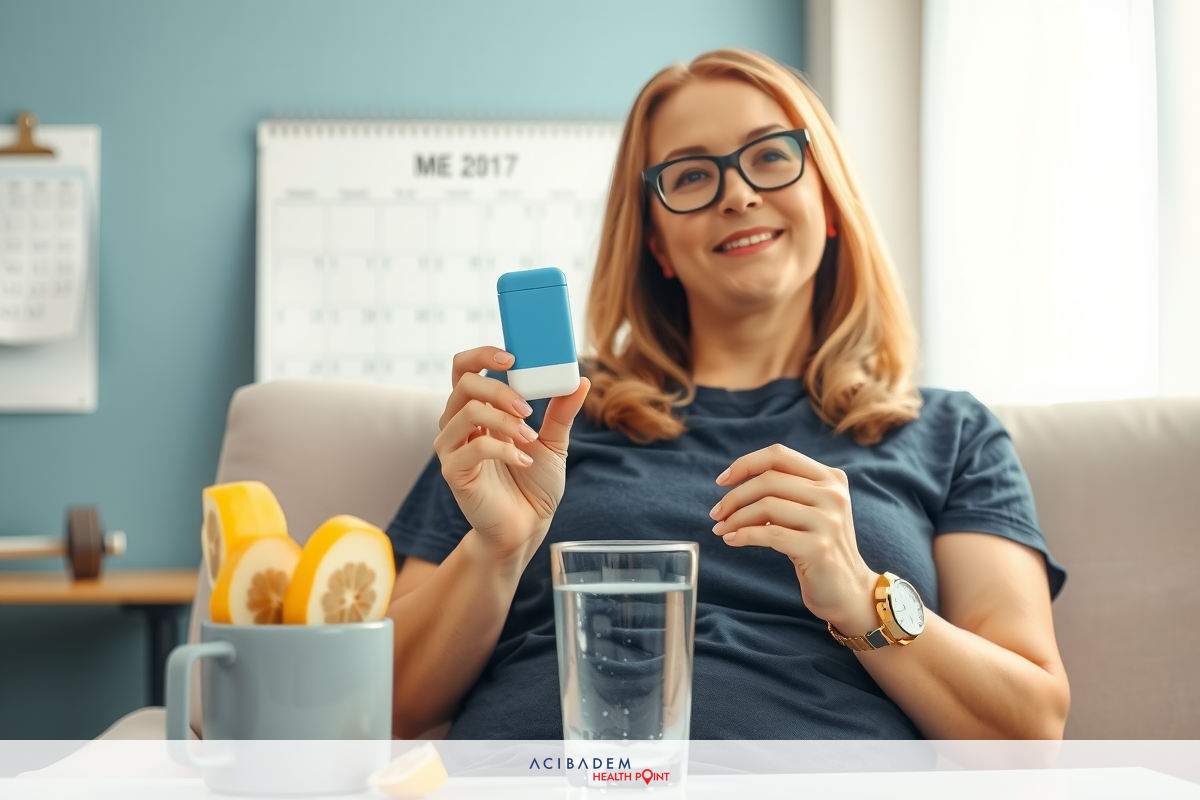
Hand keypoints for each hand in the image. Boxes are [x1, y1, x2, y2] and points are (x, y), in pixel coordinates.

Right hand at [434, 346, 589, 563]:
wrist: (526, 526)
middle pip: (463, 384)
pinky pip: (472, 449)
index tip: (512, 358)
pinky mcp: (453, 472)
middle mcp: (458, 425)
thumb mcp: (554, 442)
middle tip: (528, 408)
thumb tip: (582, 380)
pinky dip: (503, 451)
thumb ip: (562, 411)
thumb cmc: (534, 484)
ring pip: (466, 412)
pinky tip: (523, 462)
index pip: (465, 369)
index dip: (481, 355)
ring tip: (530, 437)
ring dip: (504, 420)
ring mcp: (452, 448)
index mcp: (478, 410)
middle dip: (500, 390)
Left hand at [709, 444, 879, 634]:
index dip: (745, 464)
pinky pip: (769, 535)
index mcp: (830, 478)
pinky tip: (731, 540)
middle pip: (769, 480)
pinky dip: (743, 535)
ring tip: (721, 529)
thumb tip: (735, 482)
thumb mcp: (810, 509)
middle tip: (716, 513)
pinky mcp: (819, 548)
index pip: (779, 455)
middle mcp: (833, 495)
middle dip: (734, 496)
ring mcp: (828, 521)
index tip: (722, 481)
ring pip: (767, 506)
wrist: (849, 590)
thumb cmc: (818, 546)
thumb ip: (785, 489)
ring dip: (735, 518)